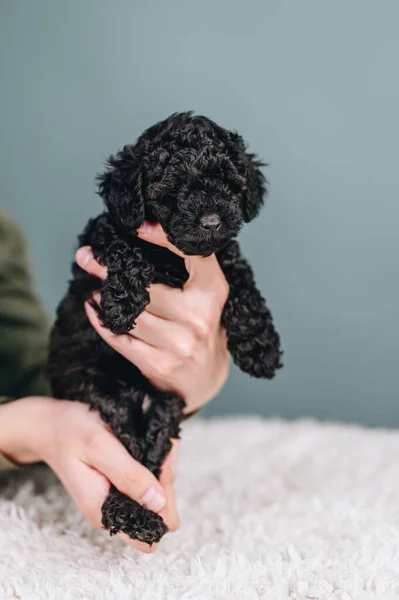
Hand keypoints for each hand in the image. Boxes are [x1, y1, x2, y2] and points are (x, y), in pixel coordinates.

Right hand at [0, 396, 178, 551]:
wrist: (51, 424)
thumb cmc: (71, 432)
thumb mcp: (98, 447)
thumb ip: (128, 475)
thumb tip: (159, 503)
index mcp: (105, 512)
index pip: (151, 527)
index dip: (166, 497)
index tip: (162, 464)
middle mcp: (114, 511)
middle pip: (160, 509)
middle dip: (166, 477)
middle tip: (159, 445)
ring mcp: (119, 498)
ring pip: (159, 492)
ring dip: (162, 466)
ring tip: (153, 439)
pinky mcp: (122, 485)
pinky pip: (150, 479)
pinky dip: (156, 461)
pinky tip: (150, 443)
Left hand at [76, 221, 229, 413]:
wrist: (206, 381)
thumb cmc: (204, 328)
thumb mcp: (209, 296)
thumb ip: (191, 269)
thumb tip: (147, 232)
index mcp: (213, 293)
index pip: (193, 257)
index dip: (165, 238)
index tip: (137, 227)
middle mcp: (198, 318)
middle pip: (145, 288)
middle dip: (108, 271)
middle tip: (87, 257)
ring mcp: (178, 344)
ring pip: (130, 313)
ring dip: (104, 297)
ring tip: (93, 286)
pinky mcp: (158, 364)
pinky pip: (120, 338)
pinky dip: (102, 322)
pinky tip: (93, 309)